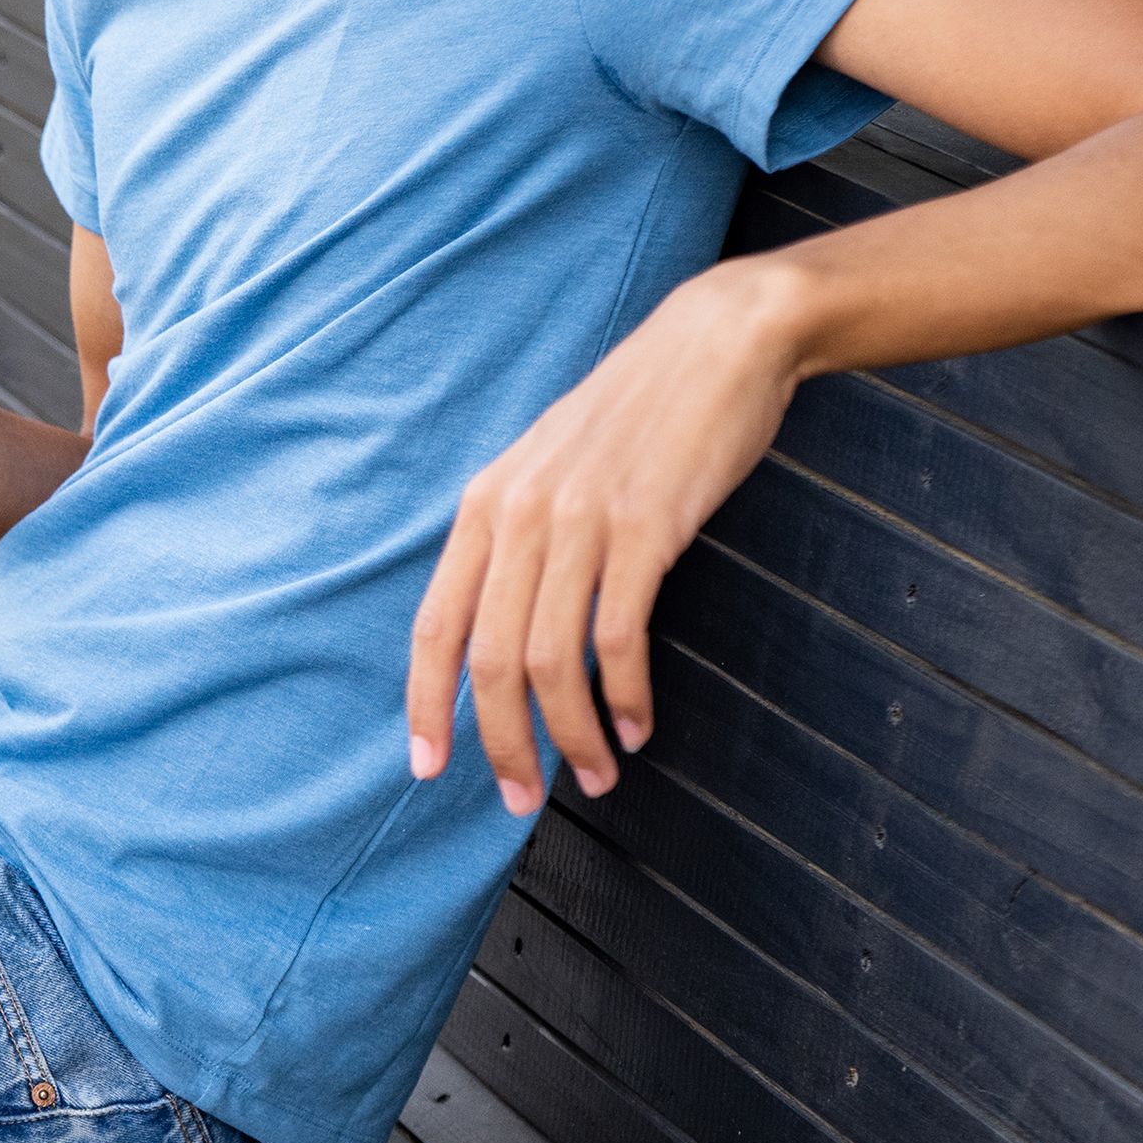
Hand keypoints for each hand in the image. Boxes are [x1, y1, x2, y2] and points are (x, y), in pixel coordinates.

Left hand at [406, 257, 810, 814]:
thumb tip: (498, 626)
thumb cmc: (635, 416)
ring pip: (552, 661)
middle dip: (499, 742)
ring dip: (571, 735)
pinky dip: (626, 695)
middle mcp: (519, 514)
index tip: (430, 768)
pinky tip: (638, 725)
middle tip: (520, 799)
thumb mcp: (548, 469)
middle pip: (489, 659)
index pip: (434, 625)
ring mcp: (580, 520)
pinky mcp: (646, 527)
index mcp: (485, 505)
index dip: (425, 704)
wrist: (716, 343)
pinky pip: (619, 637)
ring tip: (594, 775)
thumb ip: (517, 539)